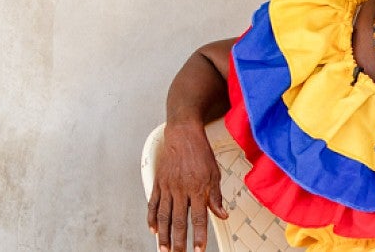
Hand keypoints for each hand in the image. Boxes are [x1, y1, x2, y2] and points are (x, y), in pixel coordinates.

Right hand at [147, 122, 227, 251]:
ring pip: (164, 216)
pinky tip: (153, 230)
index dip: (199, 236)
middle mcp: (181, 189)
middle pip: (179, 221)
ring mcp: (168, 187)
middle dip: (179, 241)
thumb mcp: (214, 173)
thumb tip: (222, 214)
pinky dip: (151, 218)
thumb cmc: (200, 152)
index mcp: (198, 188)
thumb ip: (216, 196)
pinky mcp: (158, 183)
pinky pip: (153, 204)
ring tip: (164, 249)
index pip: (199, 218)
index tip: (199, 249)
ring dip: (164, 235)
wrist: (183, 134)